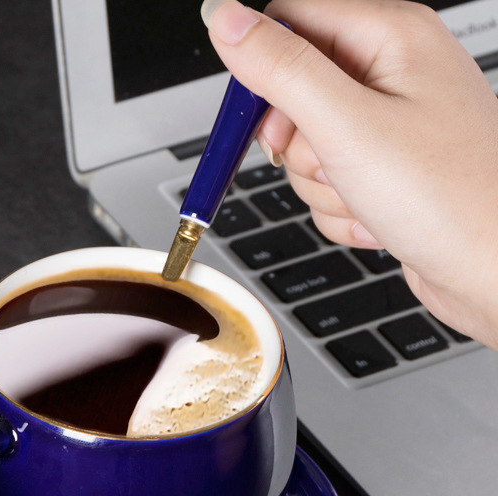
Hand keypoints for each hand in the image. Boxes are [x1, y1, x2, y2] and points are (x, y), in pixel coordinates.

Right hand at [202, 0, 497, 348]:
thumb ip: (280, 69)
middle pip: (292, 96)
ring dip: (323, 188)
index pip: (289, 24)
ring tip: (368, 197)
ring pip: (307, 151)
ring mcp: (389, 126)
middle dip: (301, 148)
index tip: (268, 126)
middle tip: (334, 163)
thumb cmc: (449, 197)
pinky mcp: (385, 171)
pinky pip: (328, 187)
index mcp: (390, 36)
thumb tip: (225, 19)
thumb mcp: (346, 125)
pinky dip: (341, 212)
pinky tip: (377, 219)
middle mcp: (392, 74)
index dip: (264, 77)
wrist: (490, 271)